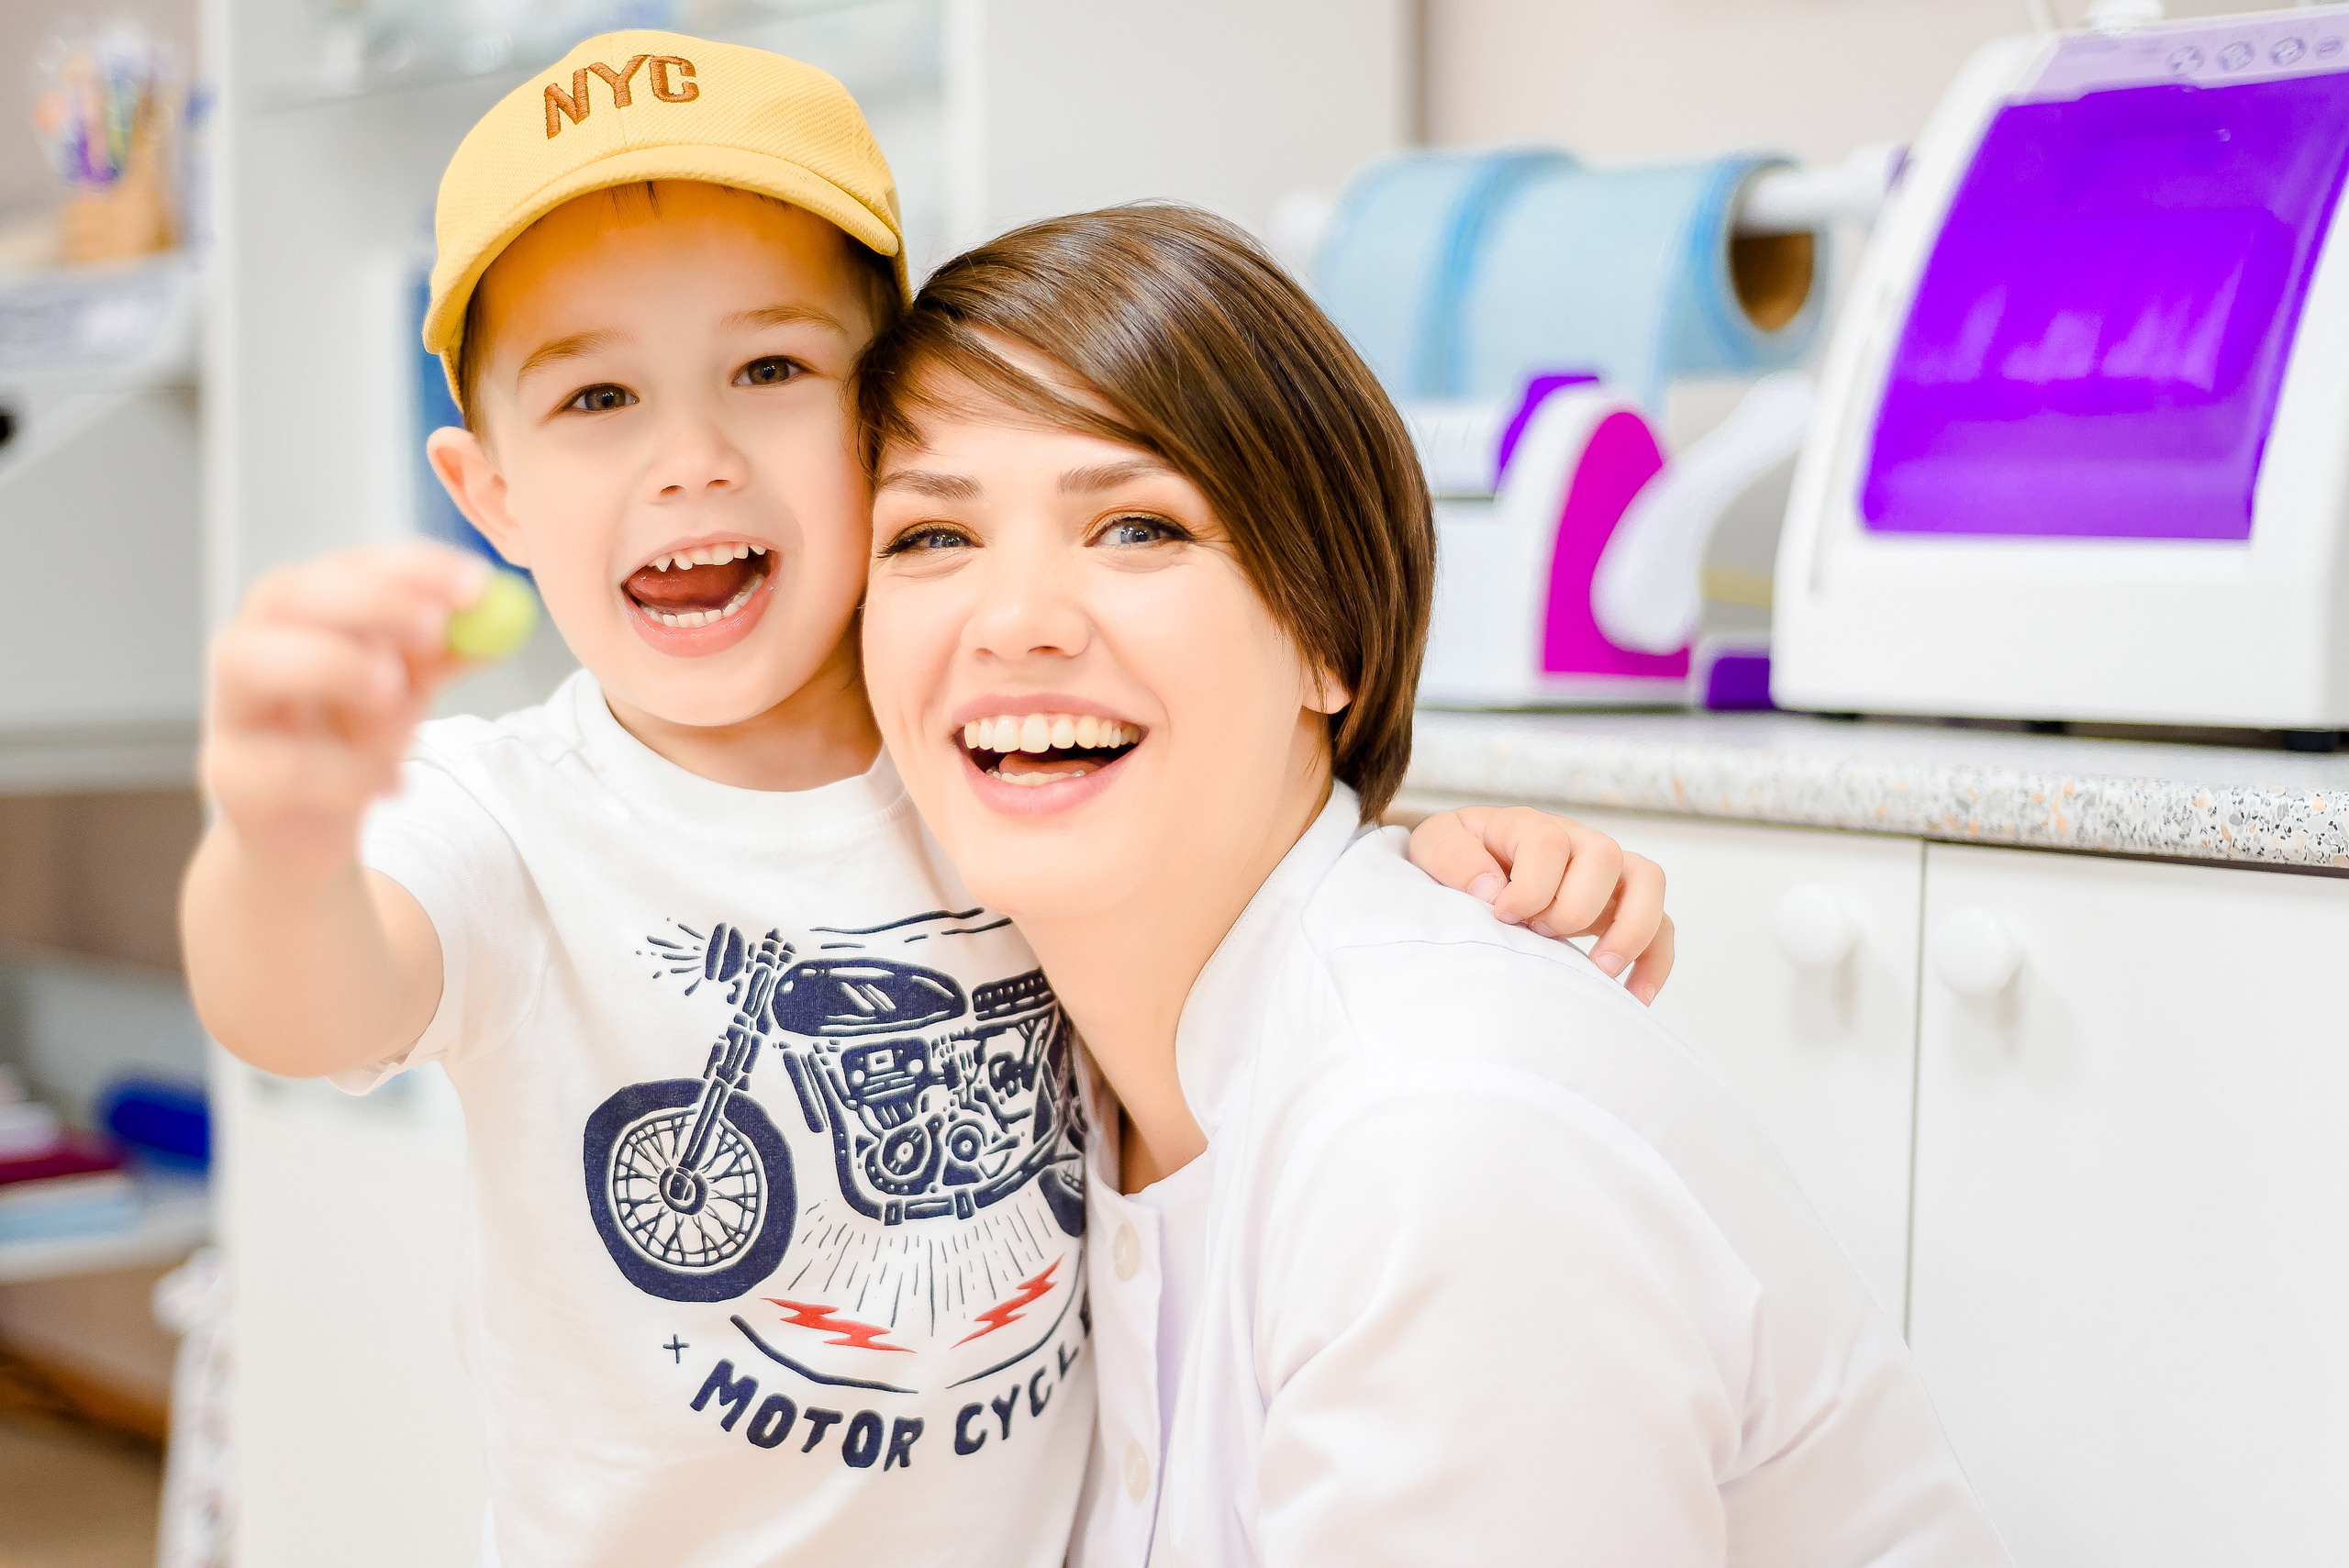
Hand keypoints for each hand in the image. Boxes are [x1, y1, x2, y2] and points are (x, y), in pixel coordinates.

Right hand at [201, 541, 490, 881]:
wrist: (308, 832)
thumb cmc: (350, 738)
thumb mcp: (406, 686)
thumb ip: (446, 651)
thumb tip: (503, 613)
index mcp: (300, 610)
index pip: (348, 564)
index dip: (412, 568)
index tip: (477, 584)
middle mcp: (250, 645)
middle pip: (285, 595)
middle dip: (365, 601)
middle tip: (432, 627)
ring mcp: (230, 711)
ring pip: (250, 663)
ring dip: (329, 664)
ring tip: (391, 692)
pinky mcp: (232, 777)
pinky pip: (284, 765)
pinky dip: (347, 773)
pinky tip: (390, 785)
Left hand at [1405, 805, 1674, 1004]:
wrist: (1468, 866)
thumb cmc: (1456, 858)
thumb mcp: (1435, 846)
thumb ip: (1454, 859)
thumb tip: (1492, 889)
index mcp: (1530, 825)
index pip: (1548, 844)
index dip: (1529, 887)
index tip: (1503, 916)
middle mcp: (1577, 841)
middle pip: (1605, 856)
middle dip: (1573, 907)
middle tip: (1540, 934)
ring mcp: (1605, 874)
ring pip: (1648, 882)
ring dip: (1629, 929)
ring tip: (1600, 971)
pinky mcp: (1619, 908)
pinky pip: (1660, 926)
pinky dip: (1655, 962)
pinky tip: (1635, 998)